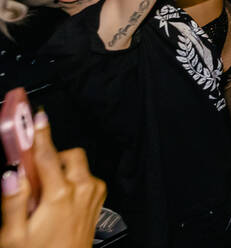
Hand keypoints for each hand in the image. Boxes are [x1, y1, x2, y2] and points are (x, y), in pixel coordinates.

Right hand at [0, 113, 105, 247]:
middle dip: (51, 158)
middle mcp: (82, 190)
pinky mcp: (98, 200)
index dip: (40, 133)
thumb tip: (10, 175)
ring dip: (61, 170)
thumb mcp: (14, 235)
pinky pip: (87, 178)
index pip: (47, 155)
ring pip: (79, 165)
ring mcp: (93, 194)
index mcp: (60, 195)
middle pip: (68, 154)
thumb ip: (12, 202)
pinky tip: (57, 199)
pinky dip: (72, 181)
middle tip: (33, 176)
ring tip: (43, 194)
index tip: (37, 117)